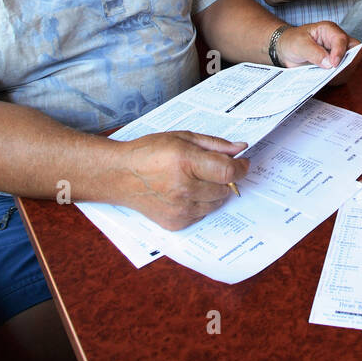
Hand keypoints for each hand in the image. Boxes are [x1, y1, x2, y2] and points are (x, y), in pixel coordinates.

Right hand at [118, 131, 249, 230]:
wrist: (119, 176)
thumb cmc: (148, 153)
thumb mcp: (182, 138)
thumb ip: (214, 144)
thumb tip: (240, 149)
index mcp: (185, 162)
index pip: (228, 172)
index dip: (241, 167)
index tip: (243, 163)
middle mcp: (183, 188)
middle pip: (225, 189)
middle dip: (224, 178)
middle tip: (209, 169)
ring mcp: (179, 209)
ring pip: (216, 203)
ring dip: (212, 192)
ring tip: (192, 180)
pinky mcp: (175, 223)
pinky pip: (202, 215)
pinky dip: (199, 204)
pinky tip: (183, 193)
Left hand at [276, 21, 356, 72]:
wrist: (286, 49)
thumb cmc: (292, 41)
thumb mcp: (299, 44)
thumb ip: (314, 52)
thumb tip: (329, 63)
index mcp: (329, 30)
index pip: (342, 40)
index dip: (339, 52)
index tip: (333, 64)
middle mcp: (337, 42)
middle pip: (355, 51)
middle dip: (347, 63)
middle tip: (333, 72)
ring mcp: (339, 54)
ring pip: (351, 65)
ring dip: (341, 73)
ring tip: (325, 76)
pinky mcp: (336, 66)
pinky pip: (344, 74)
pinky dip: (336, 79)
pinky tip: (324, 78)